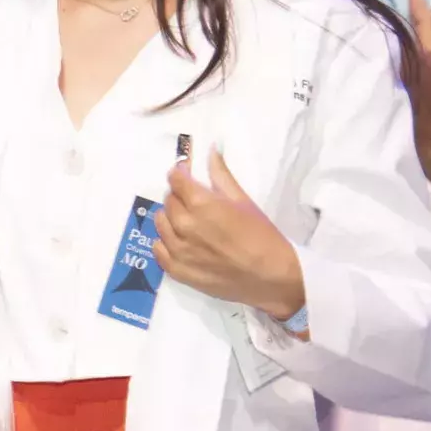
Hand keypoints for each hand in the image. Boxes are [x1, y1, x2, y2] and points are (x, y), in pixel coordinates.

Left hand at [155, 152, 303, 319]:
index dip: (180, 174)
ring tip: (187, 221)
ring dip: (170, 217)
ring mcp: (178, 250)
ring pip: (160, 223)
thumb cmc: (263, 236)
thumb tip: (210, 151)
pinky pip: (158, 250)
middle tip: (192, 200)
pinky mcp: (178, 270)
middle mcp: (184, 225)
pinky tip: (179, 241)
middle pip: (168, 200)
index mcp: (201, 204)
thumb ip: (221, 176)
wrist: (273, 278)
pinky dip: (164, 242)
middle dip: (178, 195)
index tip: (186, 176)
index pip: (176, 179)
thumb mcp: (244, 201)